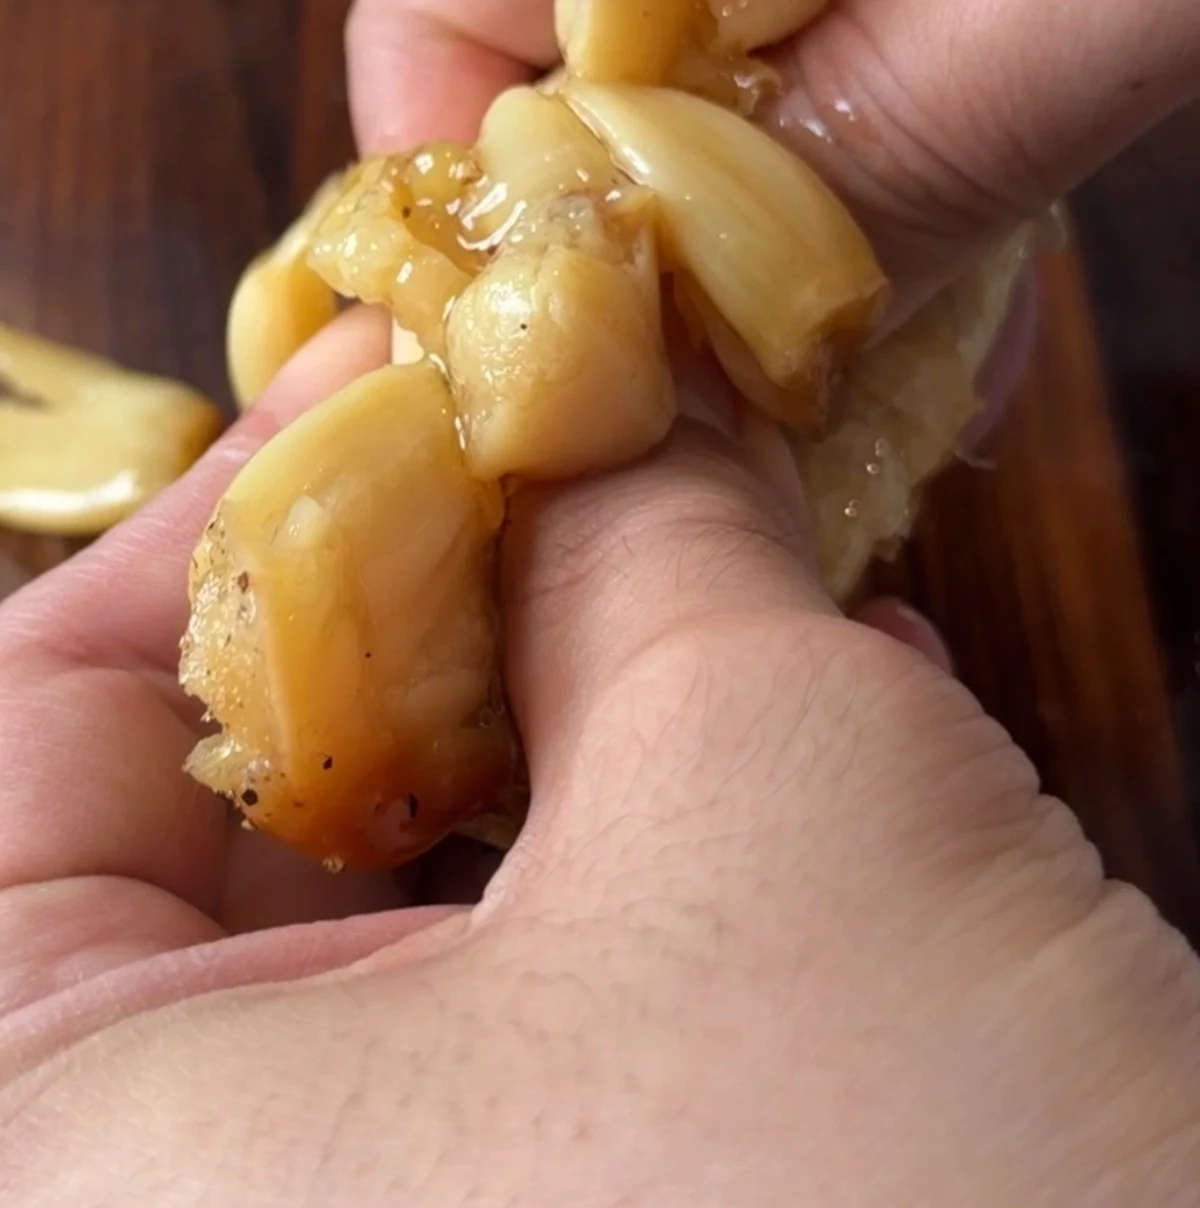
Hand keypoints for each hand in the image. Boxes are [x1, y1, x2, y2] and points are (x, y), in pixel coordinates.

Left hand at [2, 319, 1197, 1203]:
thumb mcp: (767, 778)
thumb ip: (636, 537)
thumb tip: (593, 393)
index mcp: (79, 1171)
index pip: (26, 745)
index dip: (217, 535)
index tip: (381, 402)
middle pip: (213, 837)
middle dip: (419, 626)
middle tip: (558, 475)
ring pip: (398, 932)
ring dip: (564, 731)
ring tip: (706, 583)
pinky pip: (523, 1041)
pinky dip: (640, 876)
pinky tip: (799, 751)